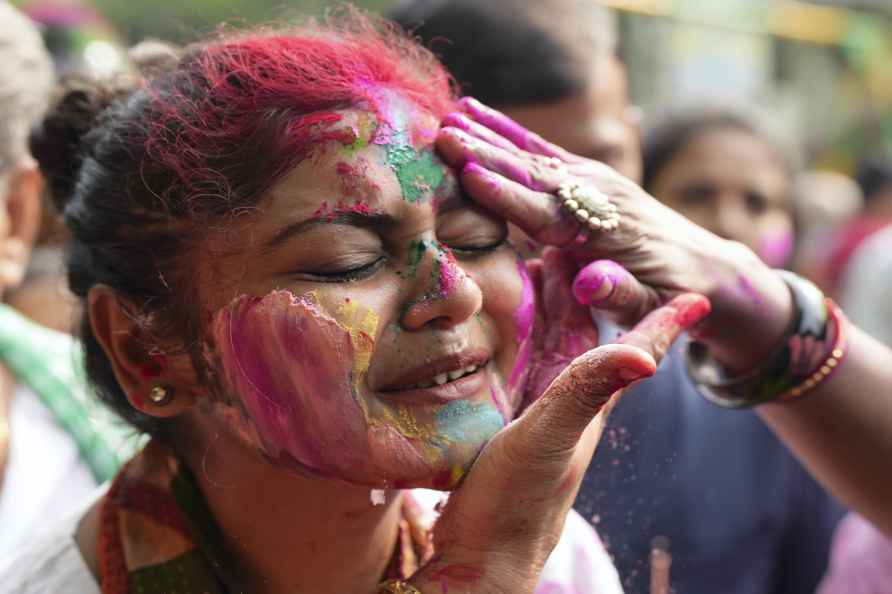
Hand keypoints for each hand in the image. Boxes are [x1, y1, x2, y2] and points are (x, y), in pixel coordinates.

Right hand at [409, 286, 710, 593]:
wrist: (480, 553)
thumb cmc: (517, 501)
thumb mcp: (554, 438)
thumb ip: (588, 392)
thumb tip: (647, 356)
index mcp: (586, 397)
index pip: (633, 347)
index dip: (662, 319)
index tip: (696, 293)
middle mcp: (565, 398)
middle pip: (585, 329)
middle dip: (589, 285)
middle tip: (587, 239)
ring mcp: (534, 408)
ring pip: (549, 340)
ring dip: (550, 301)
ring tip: (542, 259)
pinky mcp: (502, 416)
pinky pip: (515, 358)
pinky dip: (514, 329)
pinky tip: (500, 319)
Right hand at [436, 98, 792, 370]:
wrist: (707, 267)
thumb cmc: (672, 294)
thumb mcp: (653, 305)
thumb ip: (620, 292)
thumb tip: (588, 283)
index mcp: (605, 231)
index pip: (546, 212)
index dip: (507, 194)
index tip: (469, 172)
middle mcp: (597, 196)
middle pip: (533, 174)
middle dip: (486, 154)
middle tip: (442, 135)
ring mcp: (593, 180)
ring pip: (534, 156)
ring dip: (490, 136)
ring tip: (449, 116)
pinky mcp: (588, 176)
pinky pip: (543, 152)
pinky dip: (509, 132)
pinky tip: (479, 114)